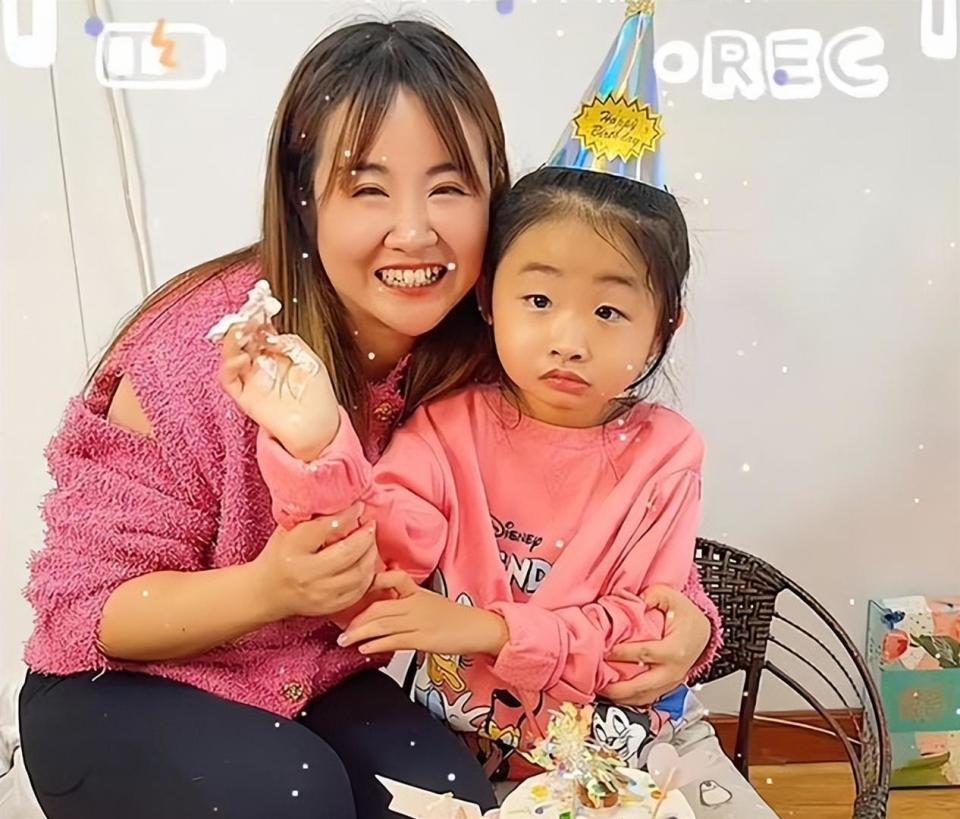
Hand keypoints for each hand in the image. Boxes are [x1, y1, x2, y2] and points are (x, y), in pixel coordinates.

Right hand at [218, 320, 340, 461]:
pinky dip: (229, 367)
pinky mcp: (245, 397)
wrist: (318, 427)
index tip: (258, 302)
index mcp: (277, 352)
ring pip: (231, 355)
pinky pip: (229, 380)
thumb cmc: (317, 395)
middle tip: (245, 315)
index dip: (257, 315)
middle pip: (242, 339)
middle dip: (241, 324)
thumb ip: (291, 343)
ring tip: (239, 331)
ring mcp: (251, 379)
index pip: (260, 329)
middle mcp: (261, 363)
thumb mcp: (310, 360)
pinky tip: (240, 358)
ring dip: (231, 341)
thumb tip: (269, 334)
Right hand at [251, 503, 377, 619]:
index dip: (348, 515)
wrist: (264, 592)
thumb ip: (313, 517)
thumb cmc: (279, 554)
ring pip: (358, 574)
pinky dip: (368, 575)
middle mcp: (306, 574)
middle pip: (348, 553)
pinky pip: (359, 591)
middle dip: (366, 536)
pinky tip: (366, 562)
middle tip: (371, 525)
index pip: (326, 528)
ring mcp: (319, 594)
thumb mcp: (288, 530)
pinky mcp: (328, 607)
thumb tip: (344, 500)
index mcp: (292, 549)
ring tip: (370, 542)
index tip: (359, 507)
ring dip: (371, 555)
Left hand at [337, 571, 508, 656]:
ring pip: (383, 624)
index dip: (373, 581)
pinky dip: (377, 644)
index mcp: (416, 592)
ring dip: (360, 633)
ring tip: (345, 640)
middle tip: (341, 627)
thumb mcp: (429, 602)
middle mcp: (415, 604)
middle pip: (380, 606)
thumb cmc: (454, 618)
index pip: (393, 578)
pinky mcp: (423, 639)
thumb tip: (384, 604)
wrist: (477, 628)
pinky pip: (394, 640)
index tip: (354, 589)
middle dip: (357, 618)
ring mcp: (418, 621)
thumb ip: (407, 601)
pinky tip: (365, 648)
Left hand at [600, 584, 710, 705]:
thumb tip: (632, 601)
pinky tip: (614, 695)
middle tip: (597, 682)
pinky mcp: (667, 687)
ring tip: (601, 691)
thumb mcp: (671, 597)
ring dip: (621, 697)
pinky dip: (630, 699)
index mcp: (675, 650)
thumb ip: (652, 596)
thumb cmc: (686, 615)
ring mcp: (671, 682)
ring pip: (644, 697)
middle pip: (642, 685)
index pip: (645, 653)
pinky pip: (647, 699)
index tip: (605, 650)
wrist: (703, 631)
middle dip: (618, 687)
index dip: (623, 653)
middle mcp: (673, 670)